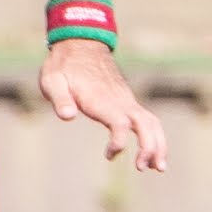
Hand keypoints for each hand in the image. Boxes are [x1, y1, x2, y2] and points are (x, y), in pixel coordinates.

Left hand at [39, 40, 167, 172]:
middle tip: (144, 168)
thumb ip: (60, 99)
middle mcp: (120, 101)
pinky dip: (154, 137)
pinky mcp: (127, 102)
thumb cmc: (64, 66)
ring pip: (152, 122)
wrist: (81, 44)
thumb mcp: (52, 80)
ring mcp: (126, 101)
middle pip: (146, 124)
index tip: (109, 155)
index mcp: (101, 99)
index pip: (120, 123)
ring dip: (158, 144)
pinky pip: (148, 120)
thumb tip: (67, 116)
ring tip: (157, 167)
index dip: (119, 141)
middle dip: (150, 146)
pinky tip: (149, 154)